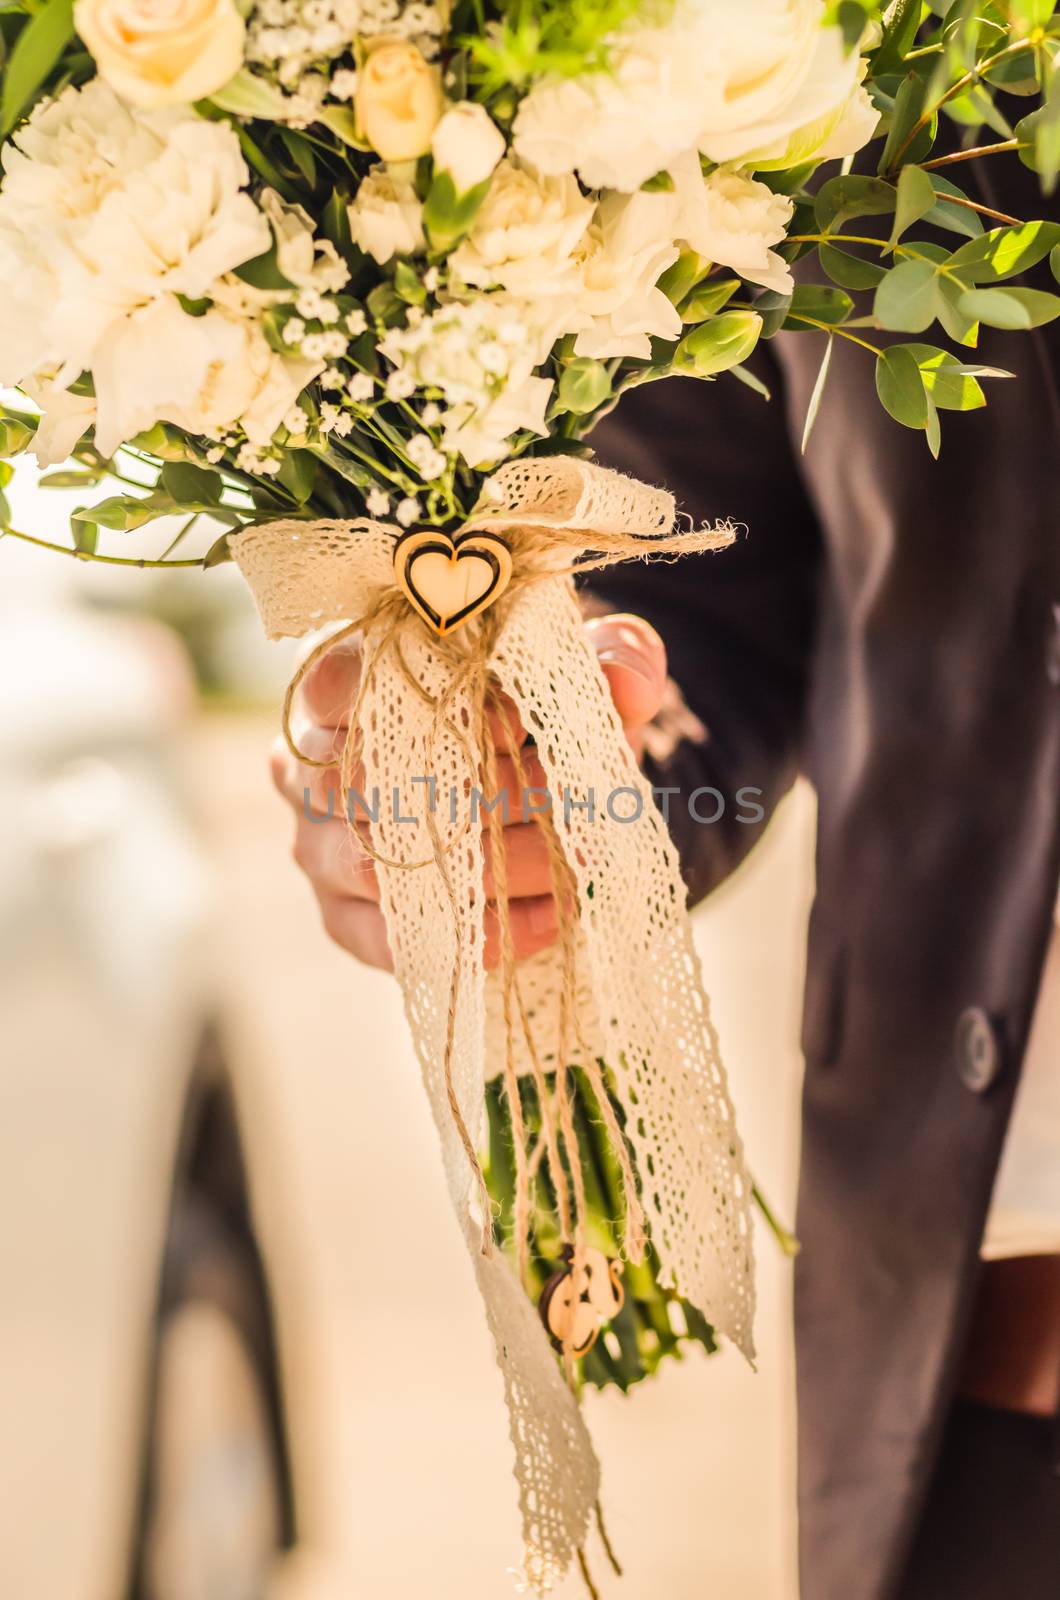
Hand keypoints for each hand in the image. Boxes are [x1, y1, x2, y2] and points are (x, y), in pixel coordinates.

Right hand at [271, 613, 667, 971]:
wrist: (537, 790)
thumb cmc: (541, 712)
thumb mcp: (582, 669)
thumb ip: (613, 657)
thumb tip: (627, 682)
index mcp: (352, 681)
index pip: (334, 681)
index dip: (422, 705)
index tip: (512, 721)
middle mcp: (315, 764)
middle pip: (361, 784)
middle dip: (476, 795)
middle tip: (562, 800)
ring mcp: (318, 845)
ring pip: (377, 866)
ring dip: (487, 869)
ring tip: (572, 867)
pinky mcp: (343, 917)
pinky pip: (393, 939)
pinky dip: (477, 935)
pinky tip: (552, 918)